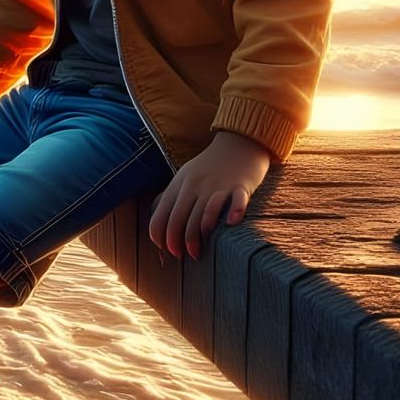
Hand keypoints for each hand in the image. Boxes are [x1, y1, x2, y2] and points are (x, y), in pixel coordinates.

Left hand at [147, 130, 270, 259]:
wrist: (240, 143)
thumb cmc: (210, 167)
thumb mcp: (184, 178)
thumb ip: (172, 200)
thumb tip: (158, 230)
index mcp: (179, 185)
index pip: (161, 216)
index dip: (160, 238)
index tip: (167, 250)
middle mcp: (195, 186)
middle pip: (179, 219)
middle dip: (176, 243)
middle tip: (182, 256)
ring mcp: (218, 186)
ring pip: (203, 215)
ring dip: (197, 237)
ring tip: (197, 253)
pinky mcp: (241, 186)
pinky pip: (237, 201)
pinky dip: (234, 213)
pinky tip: (231, 224)